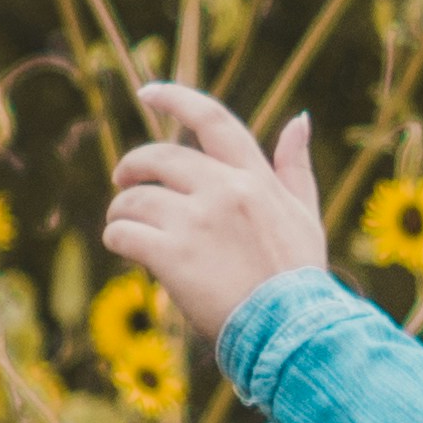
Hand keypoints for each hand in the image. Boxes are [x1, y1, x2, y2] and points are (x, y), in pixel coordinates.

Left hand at [103, 83, 327, 343]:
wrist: (291, 330)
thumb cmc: (299, 277)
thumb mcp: (305, 215)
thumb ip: (296, 167)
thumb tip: (300, 119)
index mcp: (254, 177)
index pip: (213, 119)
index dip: (175, 98)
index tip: (147, 91)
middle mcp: (224, 190)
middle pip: (159, 157)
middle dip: (133, 165)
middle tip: (122, 179)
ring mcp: (196, 222)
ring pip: (134, 198)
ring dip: (120, 209)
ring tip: (122, 225)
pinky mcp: (171, 255)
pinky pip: (123, 233)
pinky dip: (116, 238)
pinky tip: (123, 248)